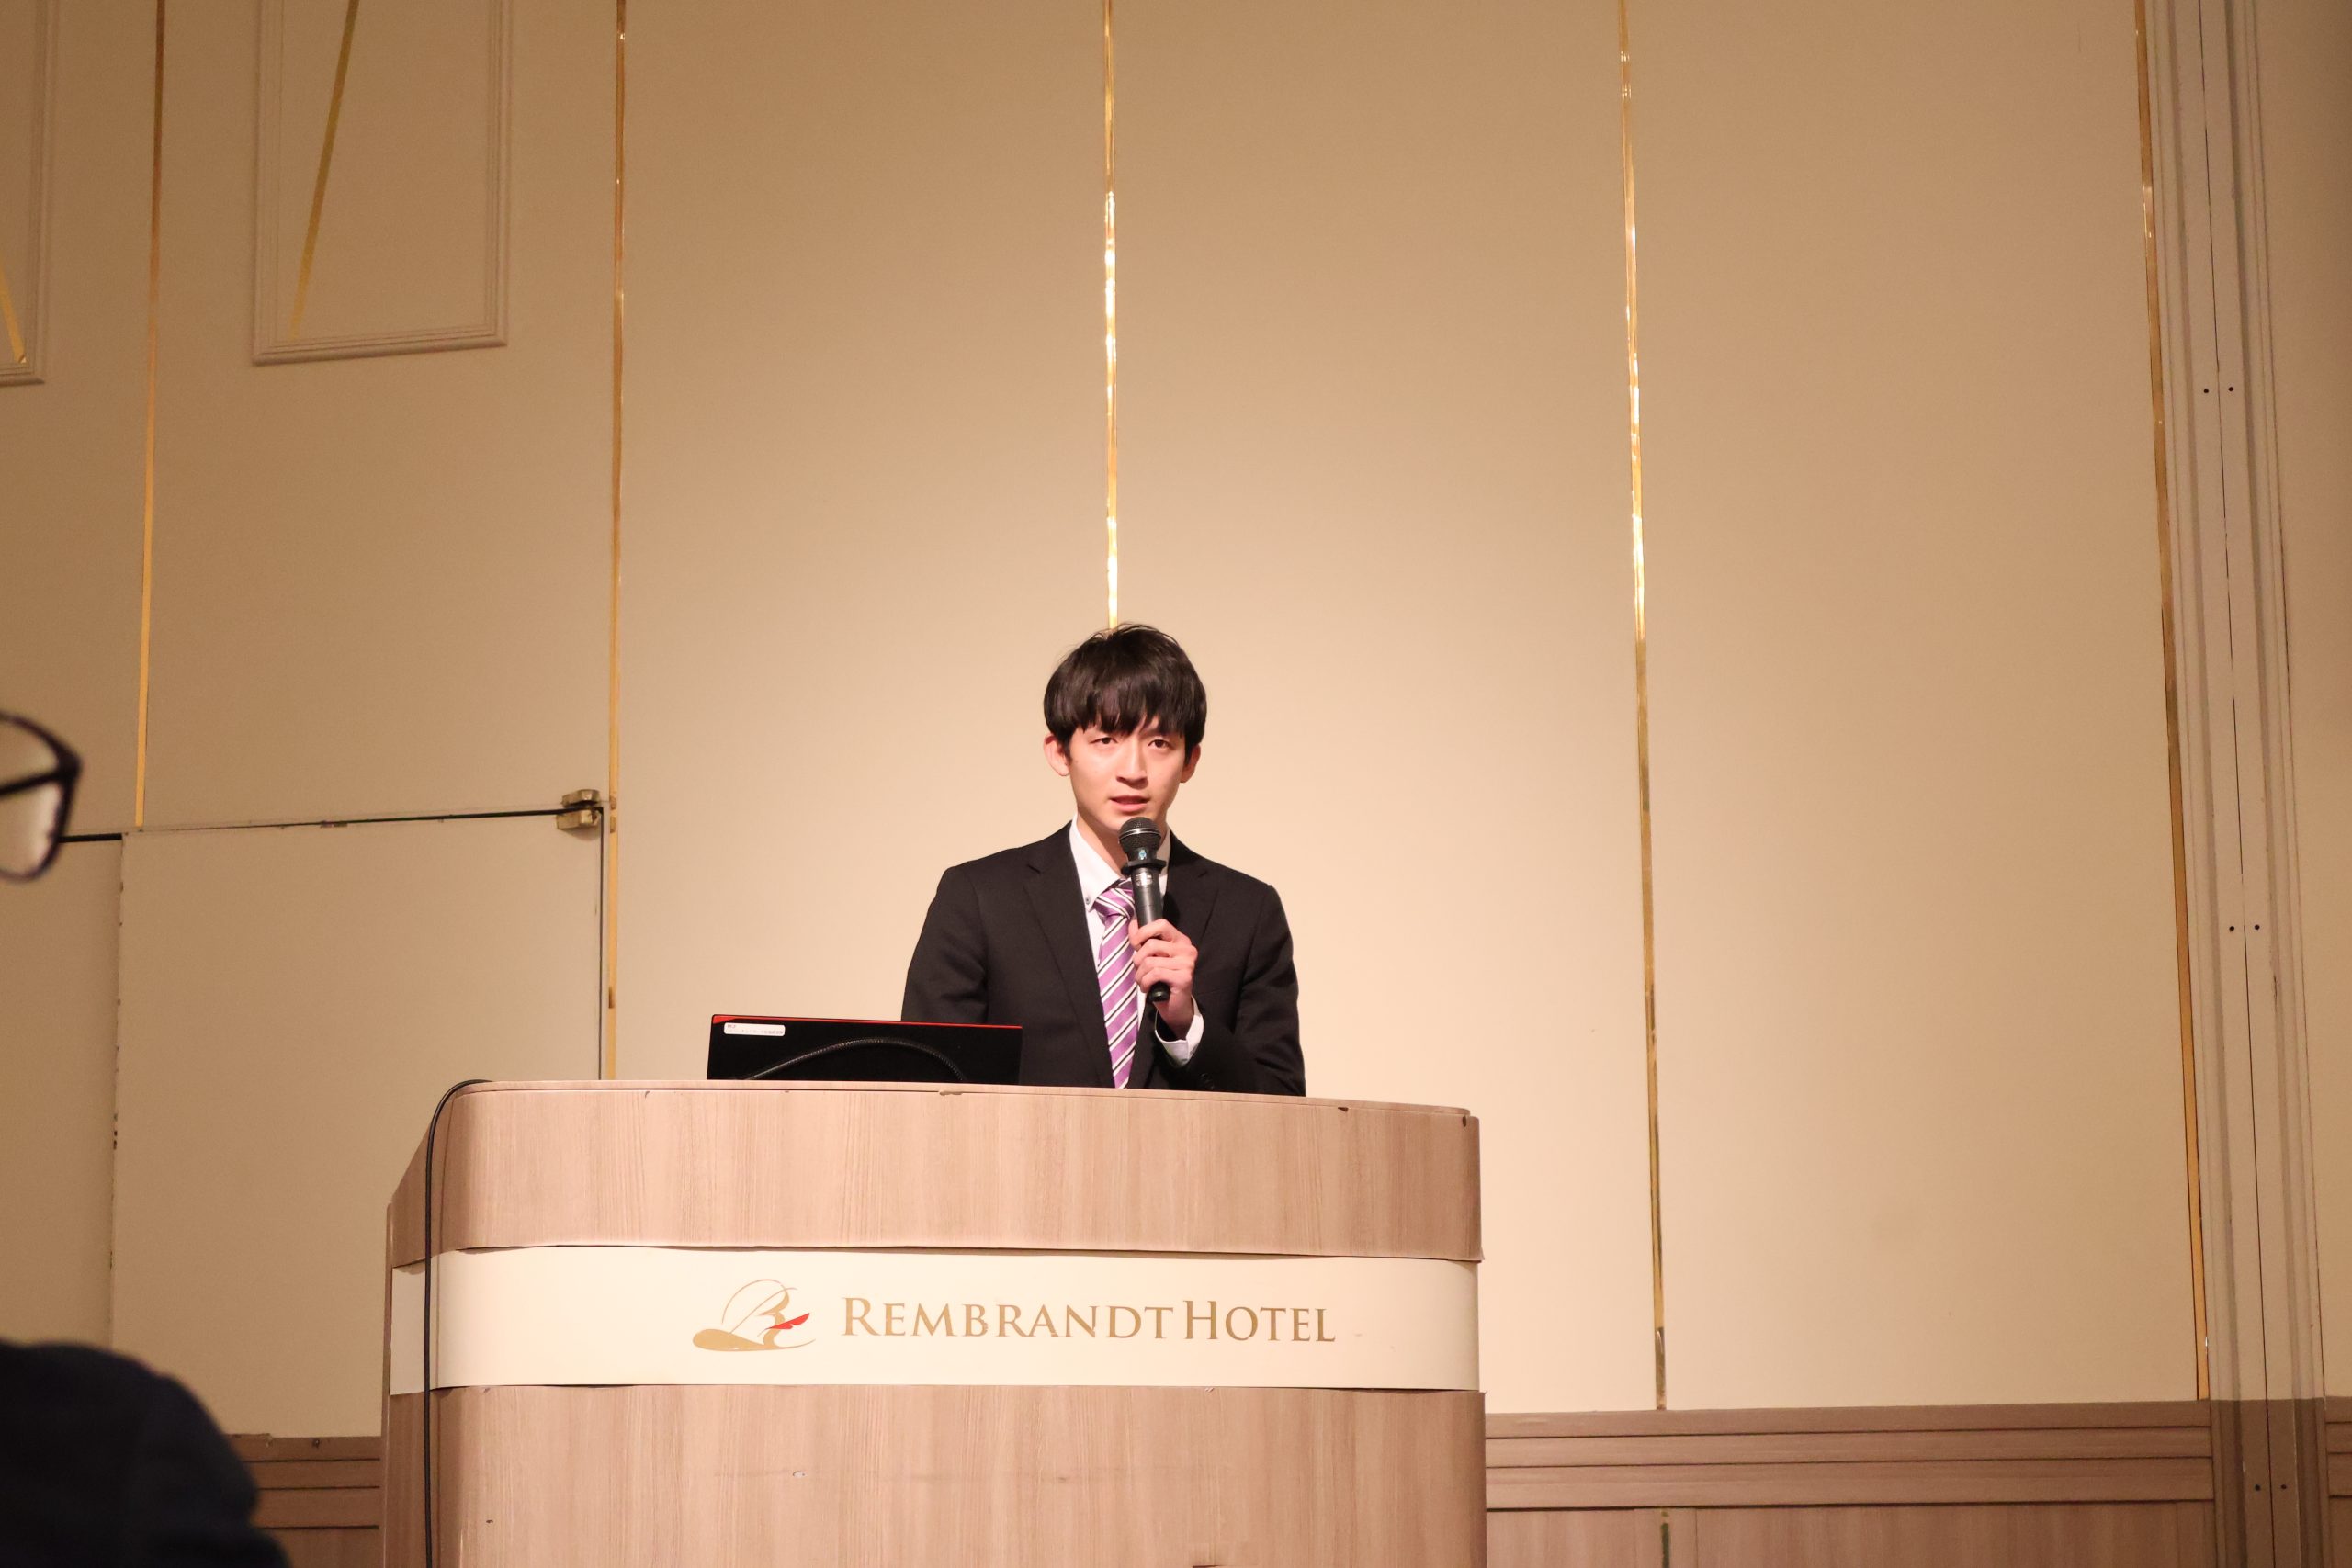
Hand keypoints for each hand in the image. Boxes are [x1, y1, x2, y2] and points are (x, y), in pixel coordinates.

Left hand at [1130, 917, 1197, 1035]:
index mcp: (1180, 940)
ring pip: (1150, 962)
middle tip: (1139, 971)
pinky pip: (1155, 974)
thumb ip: (1143, 940)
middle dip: (1138, 960)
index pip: (1161, 924)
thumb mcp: (1151, 957)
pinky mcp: (1184, 977)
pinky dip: (1145, 982)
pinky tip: (1147, 988)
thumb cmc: (1162, 981)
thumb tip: (1133, 923)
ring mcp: (1187, 963)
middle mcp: (1187, 949)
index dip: (1143, 931)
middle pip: (1151, 945)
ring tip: (1143, 982)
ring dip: (1140, 975)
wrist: (1176, 1007)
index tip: (1135, 944)